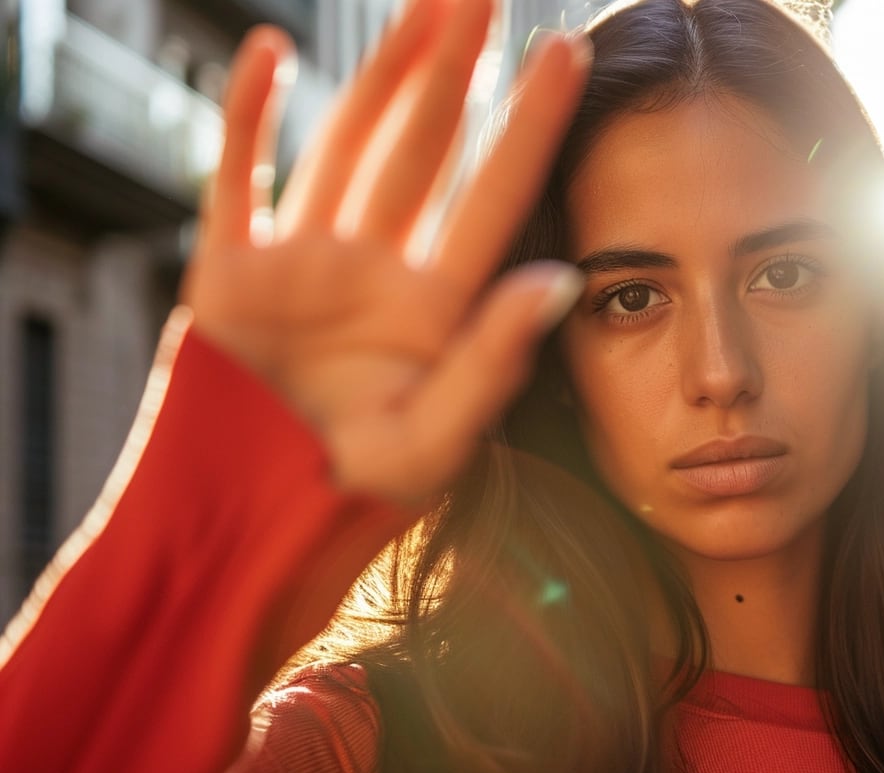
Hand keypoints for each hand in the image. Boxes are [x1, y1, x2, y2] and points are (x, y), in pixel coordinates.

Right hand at [181, 0, 588, 506]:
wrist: (253, 526)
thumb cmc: (353, 497)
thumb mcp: (437, 440)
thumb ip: (496, 359)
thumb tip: (562, 279)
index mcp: (437, 309)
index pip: (496, 197)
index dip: (531, 125)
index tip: (569, 53)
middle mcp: (378, 271)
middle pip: (427, 149)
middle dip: (457, 69)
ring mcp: (306, 264)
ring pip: (350, 146)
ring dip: (382, 74)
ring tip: (425, 6)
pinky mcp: (231, 272)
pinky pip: (239, 179)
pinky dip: (250, 118)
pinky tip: (272, 53)